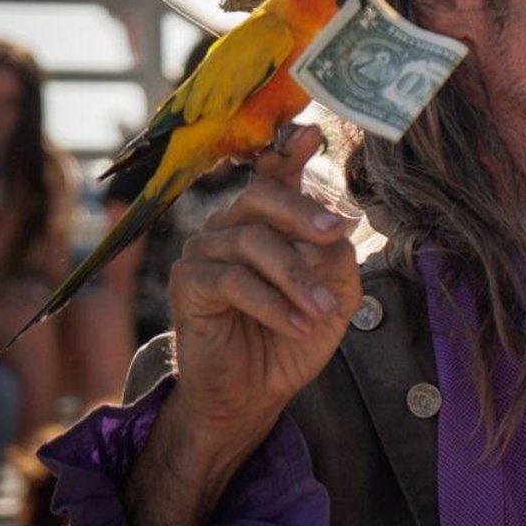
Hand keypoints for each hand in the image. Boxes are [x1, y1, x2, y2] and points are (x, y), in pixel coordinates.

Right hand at [165, 124, 358, 442]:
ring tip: (323, 309)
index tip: (311, 134)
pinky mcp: (188, 282)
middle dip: (304, 212)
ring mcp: (204, 250)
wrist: (255, 392)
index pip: (274, 174)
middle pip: (261, 196)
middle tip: (337, 234)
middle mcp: (232, 225)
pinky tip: (298, 323)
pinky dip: (274, 303)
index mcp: (268, 219)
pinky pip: (233, 280)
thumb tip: (337, 229)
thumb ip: (337, 258)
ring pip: (253, 242)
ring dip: (297, 277)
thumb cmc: (294, 336)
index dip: (288, 150)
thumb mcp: (335, 296)